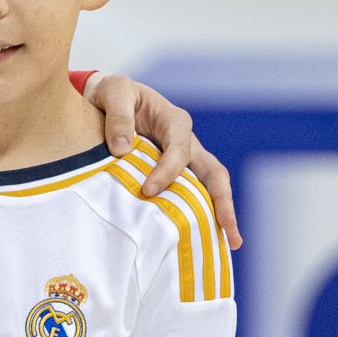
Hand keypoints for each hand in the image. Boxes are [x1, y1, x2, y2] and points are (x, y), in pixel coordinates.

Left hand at [84, 73, 240, 250]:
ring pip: (209, 187)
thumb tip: (123, 150)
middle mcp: (186, 141)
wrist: (104, 101)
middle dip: (222, 201)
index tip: (147, 192)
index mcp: (174, 120)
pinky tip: (202, 239)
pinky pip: (191, 195)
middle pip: (213, 173)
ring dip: (221, 213)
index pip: (179, 151)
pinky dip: (199, 214)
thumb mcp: (112, 93)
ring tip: (232, 243)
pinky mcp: (174, 174)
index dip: (166, 172)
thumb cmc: (110, 95)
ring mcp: (184, 159)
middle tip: (228, 230)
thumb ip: (118, 117)